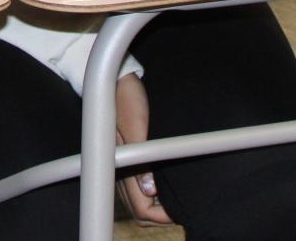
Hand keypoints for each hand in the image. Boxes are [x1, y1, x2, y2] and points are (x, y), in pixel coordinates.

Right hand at [114, 72, 171, 224]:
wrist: (115, 80)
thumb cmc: (126, 98)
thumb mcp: (137, 124)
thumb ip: (142, 158)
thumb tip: (151, 190)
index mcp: (119, 165)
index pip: (140, 208)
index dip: (160, 214)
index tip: (178, 209)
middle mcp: (116, 171)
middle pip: (139, 212)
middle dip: (159, 215)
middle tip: (180, 205)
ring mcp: (118, 167)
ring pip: (136, 203)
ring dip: (155, 206)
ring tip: (175, 197)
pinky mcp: (123, 161)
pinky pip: (135, 188)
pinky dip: (150, 194)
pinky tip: (163, 185)